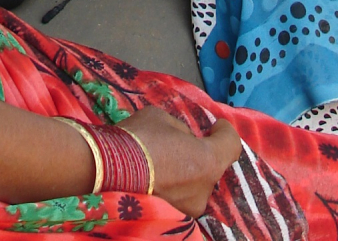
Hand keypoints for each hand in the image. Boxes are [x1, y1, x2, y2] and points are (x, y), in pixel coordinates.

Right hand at [121, 106, 240, 217]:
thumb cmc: (138, 139)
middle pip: (212, 167)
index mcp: (207, 161)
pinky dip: (174, 188)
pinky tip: (157, 179)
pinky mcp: (173, 219)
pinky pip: (182, 197)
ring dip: (187, 174)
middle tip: (181, 144)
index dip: (224, 132)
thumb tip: (184, 139)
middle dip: (201, 155)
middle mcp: (204, 190)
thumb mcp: (163, 118)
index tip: (215, 126)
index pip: (231, 145)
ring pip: (196, 185)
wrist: (106, 170)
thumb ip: (181, 130)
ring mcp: (189, 209)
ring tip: (163, 164)